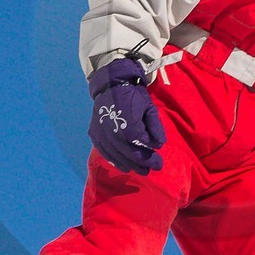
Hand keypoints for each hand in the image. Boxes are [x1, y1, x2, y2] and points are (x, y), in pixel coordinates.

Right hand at [87, 58, 166, 174]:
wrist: (111, 85)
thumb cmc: (134, 96)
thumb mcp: (150, 109)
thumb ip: (155, 128)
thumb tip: (159, 145)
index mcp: (129, 126)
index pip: (141, 147)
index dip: (150, 158)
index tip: (159, 163)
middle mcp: (113, 133)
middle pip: (128, 155)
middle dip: (141, 164)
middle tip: (150, 169)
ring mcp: (102, 134)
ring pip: (116, 156)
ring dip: (128, 165)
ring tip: (139, 170)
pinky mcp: (95, 134)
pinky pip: (104, 152)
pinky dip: (114, 161)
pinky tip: (123, 166)